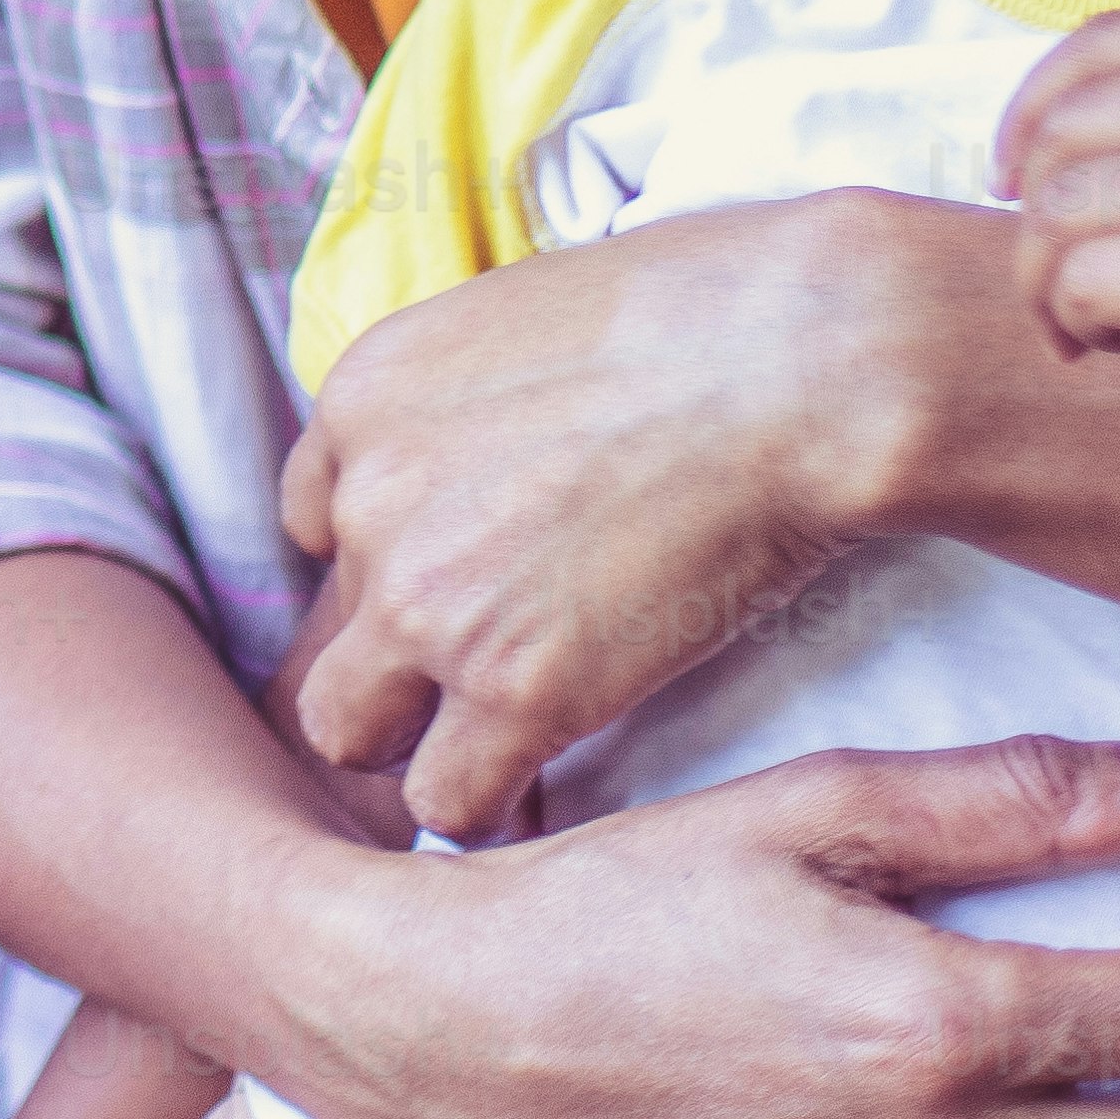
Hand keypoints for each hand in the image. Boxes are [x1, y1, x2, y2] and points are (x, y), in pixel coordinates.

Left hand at [279, 196, 970, 831]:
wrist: (802, 362)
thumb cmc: (710, 311)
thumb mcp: (532, 314)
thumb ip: (476, 397)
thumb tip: (504, 445)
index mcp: (366, 397)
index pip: (318, 518)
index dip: (389, 561)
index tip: (464, 582)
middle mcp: (368, 503)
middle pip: (327, 631)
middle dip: (389, 663)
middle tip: (477, 678)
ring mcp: (427, 601)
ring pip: (347, 728)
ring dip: (415, 745)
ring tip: (498, 750)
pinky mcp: (513, 688)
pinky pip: (445, 800)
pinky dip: (488, 807)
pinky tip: (540, 790)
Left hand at [997, 0, 1119, 475]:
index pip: (1090, 55)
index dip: (1037, 128)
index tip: (1037, 187)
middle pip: (1060, 137)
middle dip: (1045, 218)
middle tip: (1088, 275)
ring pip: (1054, 213)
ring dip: (1050, 283)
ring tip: (1111, 314)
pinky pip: (1076, 282)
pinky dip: (1074, 326)